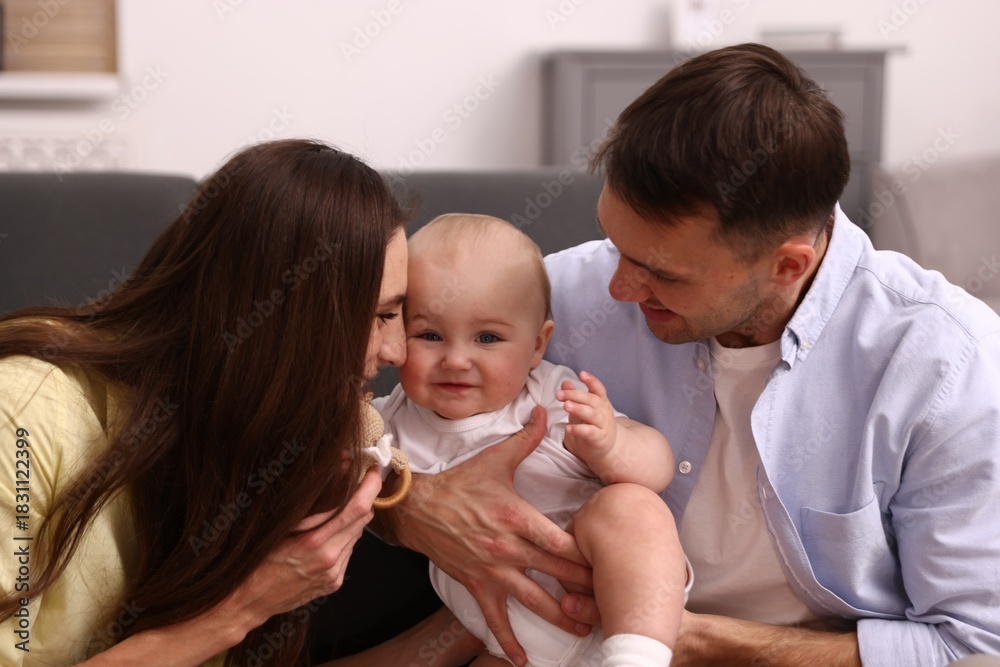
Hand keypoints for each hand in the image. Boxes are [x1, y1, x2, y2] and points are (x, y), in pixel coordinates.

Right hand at [222, 467, 381, 623]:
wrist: (249, 600)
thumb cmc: (257, 558)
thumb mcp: (280, 525)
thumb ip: (314, 503)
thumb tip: (339, 472)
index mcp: (315, 542)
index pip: (358, 508)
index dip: (371, 486)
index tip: (374, 471)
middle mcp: (330, 559)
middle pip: (363, 519)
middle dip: (364, 498)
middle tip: (355, 483)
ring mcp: (334, 573)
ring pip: (357, 535)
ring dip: (352, 520)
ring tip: (332, 513)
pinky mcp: (334, 582)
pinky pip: (348, 551)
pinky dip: (343, 539)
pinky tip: (325, 537)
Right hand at [386, 406, 593, 666]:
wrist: (417, 506)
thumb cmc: (460, 482)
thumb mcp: (495, 459)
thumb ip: (526, 438)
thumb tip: (547, 410)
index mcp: (516, 517)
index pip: (560, 542)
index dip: (587, 555)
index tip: (610, 562)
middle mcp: (507, 547)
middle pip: (555, 573)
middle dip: (585, 589)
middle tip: (611, 601)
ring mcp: (491, 569)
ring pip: (533, 600)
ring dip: (560, 618)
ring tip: (585, 630)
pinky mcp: (476, 583)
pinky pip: (494, 617)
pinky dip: (508, 640)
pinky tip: (522, 659)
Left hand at [558, 371, 616, 462]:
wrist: (606, 449)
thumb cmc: (592, 425)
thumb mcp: (582, 409)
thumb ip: (574, 396)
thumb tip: (565, 382)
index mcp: (601, 401)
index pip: (598, 388)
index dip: (591, 380)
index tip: (581, 374)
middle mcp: (604, 411)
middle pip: (591, 400)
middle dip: (575, 395)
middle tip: (559, 394)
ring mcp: (603, 424)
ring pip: (592, 414)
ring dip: (578, 409)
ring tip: (566, 406)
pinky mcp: (599, 438)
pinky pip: (589, 432)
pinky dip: (579, 429)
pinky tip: (568, 428)